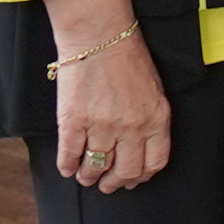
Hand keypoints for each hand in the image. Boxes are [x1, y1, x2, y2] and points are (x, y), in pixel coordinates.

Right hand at [46, 0, 170, 194]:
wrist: (100, 37)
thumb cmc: (129, 59)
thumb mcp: (154, 92)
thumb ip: (151, 120)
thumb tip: (139, 147)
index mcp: (156, 120)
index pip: (154, 163)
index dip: (141, 177)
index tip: (132, 180)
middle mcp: (131, 128)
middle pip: (126, 171)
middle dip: (115, 183)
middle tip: (106, 186)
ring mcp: (102, 126)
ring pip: (95, 166)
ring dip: (89, 176)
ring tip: (85, 177)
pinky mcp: (74, 121)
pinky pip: (69, 154)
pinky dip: (67, 166)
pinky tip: (67, 168)